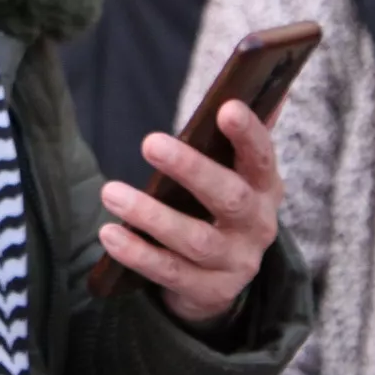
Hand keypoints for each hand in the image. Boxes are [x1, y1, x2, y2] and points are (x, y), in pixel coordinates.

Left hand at [96, 101, 282, 324]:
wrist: (223, 275)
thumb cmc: (221, 202)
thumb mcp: (236, 172)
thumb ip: (241, 134)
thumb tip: (263, 83)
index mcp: (265, 186)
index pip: (262, 156)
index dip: (248, 133)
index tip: (225, 107)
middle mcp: (257, 225)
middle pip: (228, 197)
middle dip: (190, 168)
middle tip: (149, 141)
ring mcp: (235, 263)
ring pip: (194, 239)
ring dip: (150, 215)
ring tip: (111, 192)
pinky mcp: (208, 291)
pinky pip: (169, 273)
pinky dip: (137, 253)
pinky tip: (110, 234)